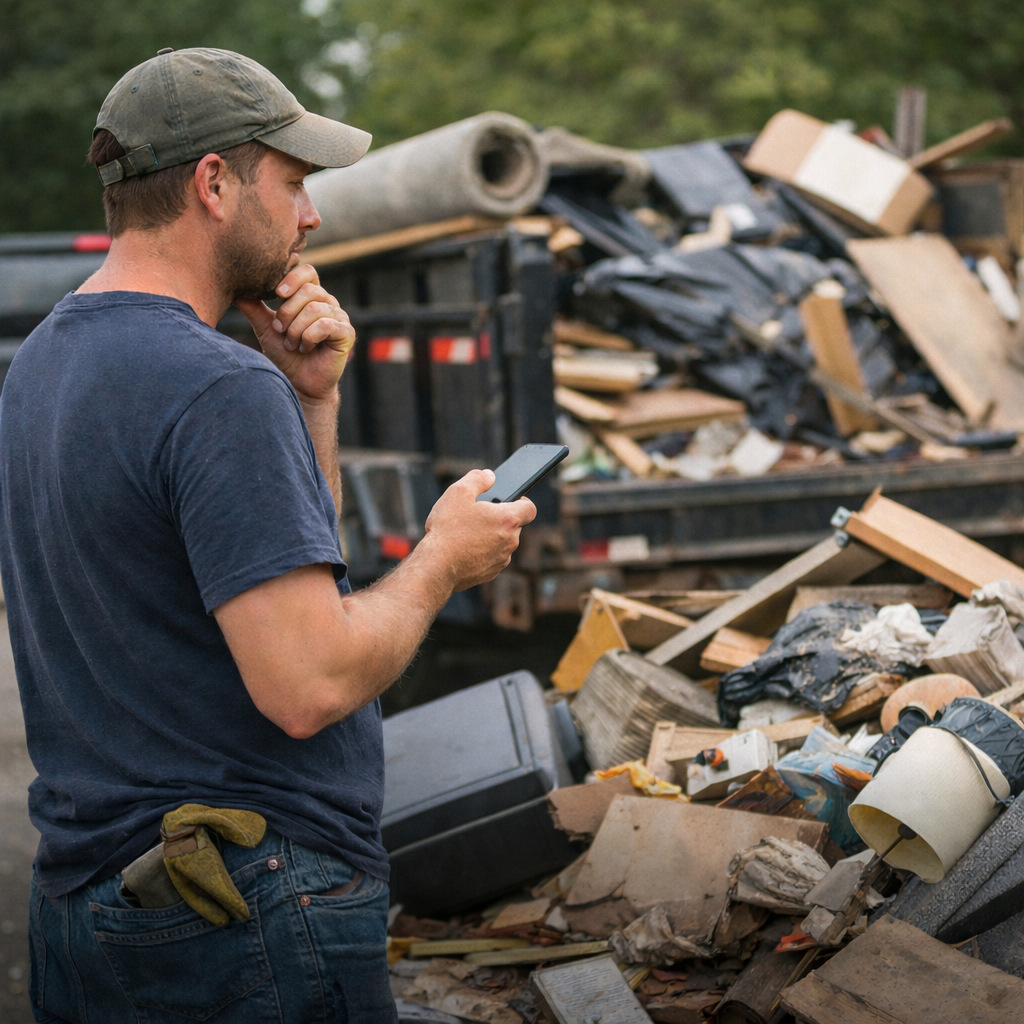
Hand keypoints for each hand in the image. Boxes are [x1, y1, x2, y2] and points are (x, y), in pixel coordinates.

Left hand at [235, 264, 354, 403]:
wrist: (299, 383)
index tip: (276, 294)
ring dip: (296, 330)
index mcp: (312, 296)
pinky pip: (325, 325)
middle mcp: (328, 303)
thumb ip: (254, 308)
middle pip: (309, 290)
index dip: (291, 278)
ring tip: (292, 344)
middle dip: (288, 312)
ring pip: (314, 309)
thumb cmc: (286, 355)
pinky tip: (306, 348)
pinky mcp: (347, 333)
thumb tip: (235, 290)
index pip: (307, 272)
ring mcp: (340, 317)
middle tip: (280, 331)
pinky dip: (309, 338)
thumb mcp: (266, 328)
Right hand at [420, 470, 536, 591]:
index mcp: (508, 520)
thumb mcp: (458, 493)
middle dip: (499, 518)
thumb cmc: (447, 530)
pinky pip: (492, 557)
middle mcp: (511, 542)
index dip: (521, 501)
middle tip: (478, 514)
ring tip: (467, 532)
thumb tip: (489, 476)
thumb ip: (477, 479)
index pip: (530, 508)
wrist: (436, 567)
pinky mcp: (491, 573)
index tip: (507, 500)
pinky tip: (463, 548)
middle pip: (514, 525)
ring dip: (490, 536)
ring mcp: (501, 559)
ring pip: (502, 542)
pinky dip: (482, 552)